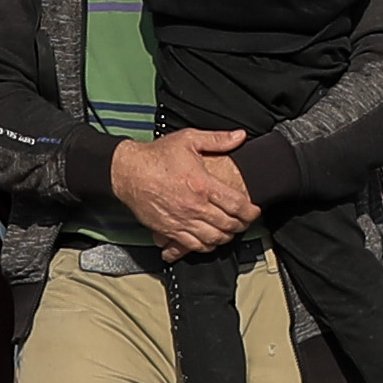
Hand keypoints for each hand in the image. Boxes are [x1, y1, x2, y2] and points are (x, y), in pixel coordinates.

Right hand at [109, 127, 255, 254]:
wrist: (128, 172)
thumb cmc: (157, 156)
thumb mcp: (189, 140)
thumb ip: (217, 139)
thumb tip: (240, 136)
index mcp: (203, 185)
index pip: (237, 205)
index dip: (251, 211)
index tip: (254, 210)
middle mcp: (194, 207)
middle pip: (228, 225)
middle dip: (241, 225)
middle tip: (245, 221)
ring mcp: (181, 221)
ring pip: (213, 239)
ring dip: (225, 237)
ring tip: (229, 231)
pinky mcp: (169, 230)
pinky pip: (193, 246)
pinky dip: (206, 246)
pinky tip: (210, 239)